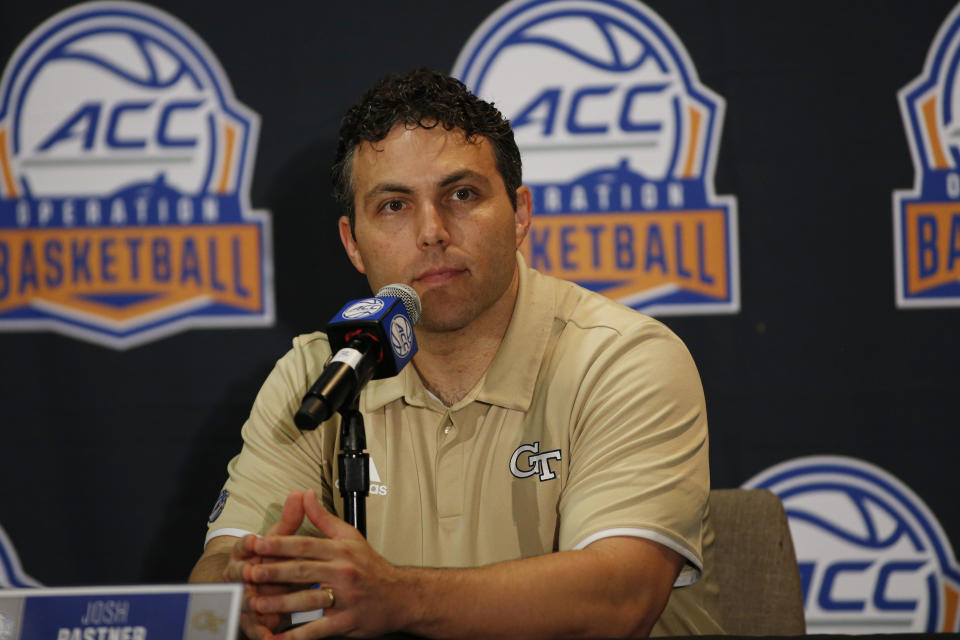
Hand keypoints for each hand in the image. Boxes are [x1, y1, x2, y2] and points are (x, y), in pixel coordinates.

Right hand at [223, 492, 306, 638]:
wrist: (258, 588)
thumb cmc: (273, 560)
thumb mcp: (281, 540)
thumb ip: (291, 520)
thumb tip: (301, 492)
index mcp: (246, 554)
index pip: (242, 545)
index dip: (247, 543)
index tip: (254, 539)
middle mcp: (239, 576)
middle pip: (237, 574)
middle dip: (244, 573)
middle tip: (252, 573)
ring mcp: (242, 599)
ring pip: (243, 600)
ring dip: (250, 603)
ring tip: (260, 606)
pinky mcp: (248, 621)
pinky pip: (252, 628)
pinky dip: (260, 632)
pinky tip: (270, 637)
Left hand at [244, 490, 410, 638]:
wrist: (401, 596)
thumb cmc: (371, 567)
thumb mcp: (350, 537)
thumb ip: (323, 518)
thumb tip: (305, 495)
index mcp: (341, 551)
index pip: (306, 544)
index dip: (280, 544)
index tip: (257, 544)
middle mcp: (343, 572)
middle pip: (303, 571)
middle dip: (274, 572)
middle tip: (250, 573)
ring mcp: (346, 598)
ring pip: (309, 600)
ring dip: (281, 604)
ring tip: (257, 603)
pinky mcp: (347, 621)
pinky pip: (319, 629)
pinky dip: (298, 636)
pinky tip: (279, 638)